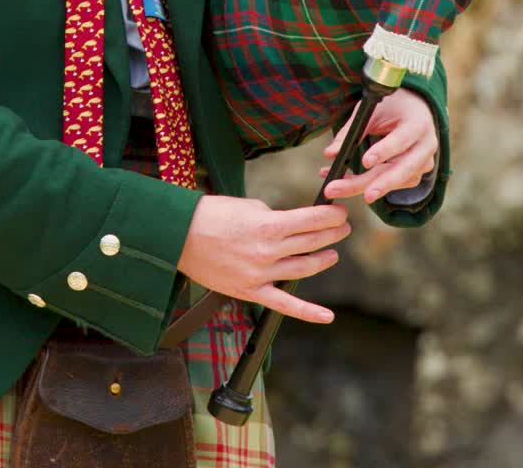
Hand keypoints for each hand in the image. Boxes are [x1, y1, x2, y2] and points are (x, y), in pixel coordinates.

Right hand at [177, 195, 350, 322]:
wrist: (179, 236)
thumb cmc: (212, 215)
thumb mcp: (250, 206)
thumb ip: (275, 217)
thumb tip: (295, 224)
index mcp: (269, 226)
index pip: (313, 220)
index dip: (331, 215)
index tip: (340, 212)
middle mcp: (268, 252)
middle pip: (313, 243)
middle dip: (333, 232)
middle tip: (343, 226)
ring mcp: (261, 274)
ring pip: (304, 269)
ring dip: (324, 259)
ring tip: (332, 253)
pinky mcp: (250, 291)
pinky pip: (284, 304)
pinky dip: (307, 312)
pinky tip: (327, 316)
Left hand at [319, 88, 437, 203]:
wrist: (415, 110)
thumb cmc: (393, 107)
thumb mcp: (371, 111)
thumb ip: (352, 131)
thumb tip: (330, 154)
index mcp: (418, 124)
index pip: (401, 140)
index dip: (384, 151)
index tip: (365, 161)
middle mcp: (426, 146)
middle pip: (404, 169)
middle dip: (380, 184)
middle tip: (361, 195)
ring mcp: (424, 163)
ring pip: (396, 182)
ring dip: (364, 186)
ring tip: (336, 187)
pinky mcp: (416, 174)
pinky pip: (394, 186)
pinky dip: (369, 186)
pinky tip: (346, 183)